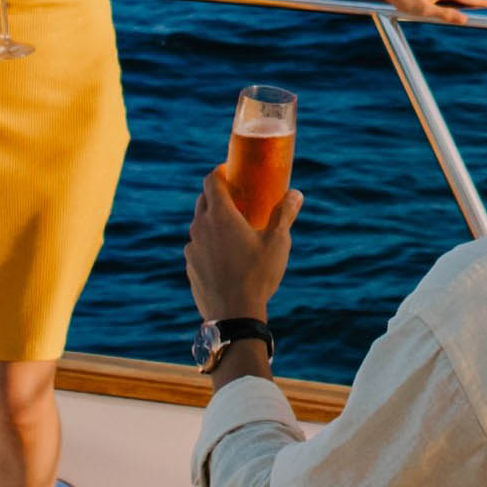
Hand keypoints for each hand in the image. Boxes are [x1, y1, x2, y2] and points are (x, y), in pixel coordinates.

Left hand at [186, 173, 299, 321]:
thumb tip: (296, 194)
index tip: (232, 171)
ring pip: (200, 224)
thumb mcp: (277, 242)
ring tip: (234, 229)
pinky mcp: (190, 266)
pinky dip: (209, 243)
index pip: (212, 181)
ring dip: (213, 220)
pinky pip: (198, 246)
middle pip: (204, 200)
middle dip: (218, 194)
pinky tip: (226, 255)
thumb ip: (285, 214)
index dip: (221, 172)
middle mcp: (200, 227)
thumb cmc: (257, 275)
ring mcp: (192, 248)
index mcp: (220, 215)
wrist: (234, 315)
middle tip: (238, 197)